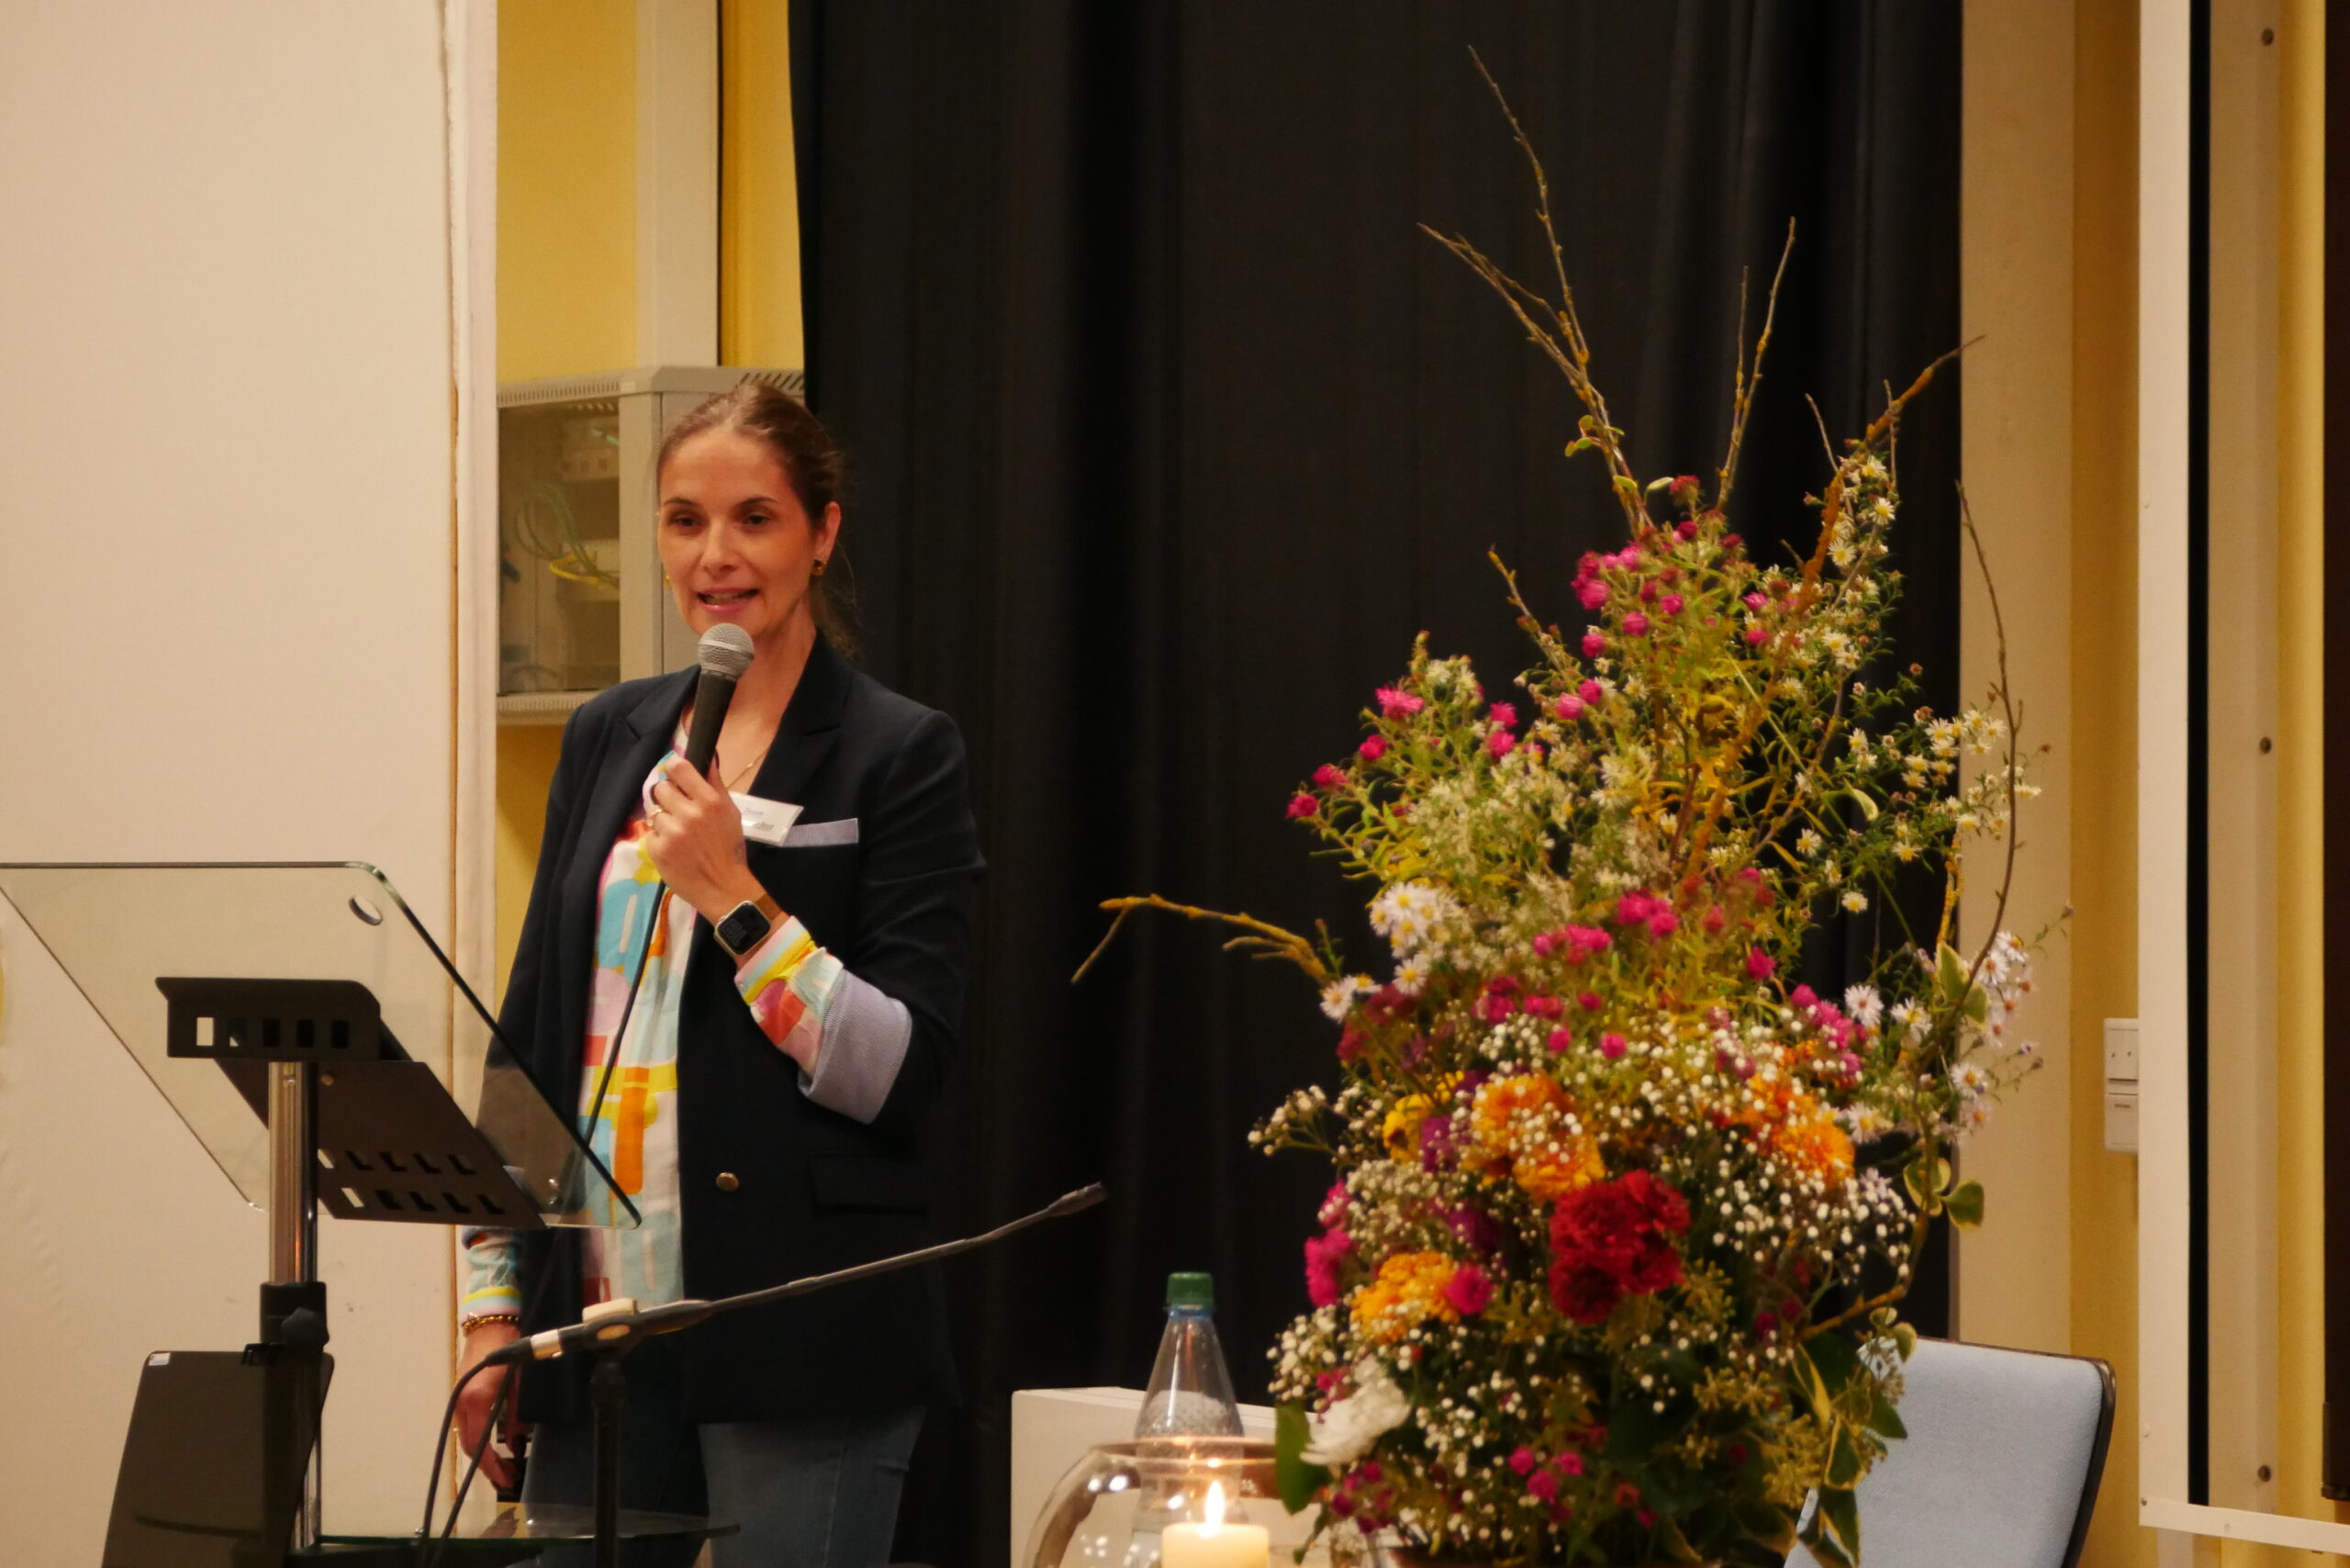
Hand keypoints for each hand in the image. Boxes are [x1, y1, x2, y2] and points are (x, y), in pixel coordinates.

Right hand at [454, 1321, 528, 1493]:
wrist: (491, 1323)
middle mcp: (461, 1403)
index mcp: (476, 1400)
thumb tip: (516, 1442)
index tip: (505, 1478)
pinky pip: (466, 1424)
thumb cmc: (509, 1348)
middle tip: (507, 1477)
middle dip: (486, 1465)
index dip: (491, 1466)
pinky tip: (493, 1444)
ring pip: (466, 1436)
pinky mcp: (459, 1395)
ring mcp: (457, 1399)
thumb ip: (517, 1415)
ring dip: (482, 1453)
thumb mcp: (519, 1383)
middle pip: (468, 1445)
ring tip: (502, 1465)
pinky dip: (478, 1437)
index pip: (478, 1444)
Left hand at [645, 757, 764, 922]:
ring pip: (655, 812)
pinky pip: (651, 833)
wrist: (723, 888)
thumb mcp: (731, 813)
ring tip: (679, 834)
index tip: (675, 775)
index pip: (678, 768)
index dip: (672, 768)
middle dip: (668, 797)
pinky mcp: (657, 849)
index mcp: (708, 801)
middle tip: (679, 810)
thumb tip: (707, 758)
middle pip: (661, 788)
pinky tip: (674, 849)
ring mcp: (670, 832)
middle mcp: (688, 813)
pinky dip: (660, 839)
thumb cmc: (729, 849)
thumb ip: (715, 785)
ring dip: (664, 820)